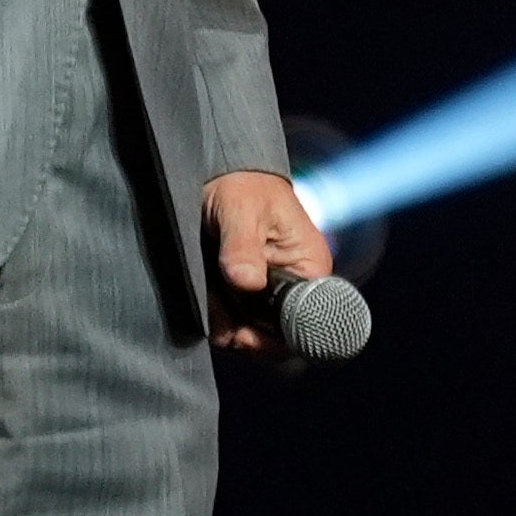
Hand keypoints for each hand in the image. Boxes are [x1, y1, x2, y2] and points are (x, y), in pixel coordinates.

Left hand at [199, 170, 333, 355]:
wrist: (223, 174)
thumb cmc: (243, 184)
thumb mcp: (240, 209)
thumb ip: (242, 246)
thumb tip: (247, 282)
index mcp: (309, 269)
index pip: (304, 325)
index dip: (273, 340)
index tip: (243, 335)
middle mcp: (294, 287)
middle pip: (273, 337)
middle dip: (241, 331)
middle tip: (216, 309)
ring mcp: (269, 294)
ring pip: (249, 333)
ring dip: (224, 323)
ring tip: (208, 294)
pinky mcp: (248, 295)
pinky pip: (233, 322)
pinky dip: (216, 317)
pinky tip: (206, 294)